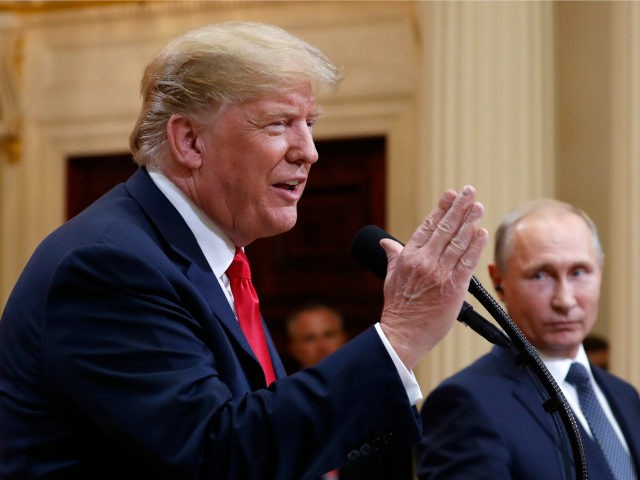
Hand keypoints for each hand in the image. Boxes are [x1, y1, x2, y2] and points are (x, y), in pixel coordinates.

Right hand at [379, 186, 487, 369]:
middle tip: (469, 192)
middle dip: (459, 208)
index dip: (441, 208)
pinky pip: (467, 262)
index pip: (427, 226)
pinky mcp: (454, 288)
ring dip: (470, 222)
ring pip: (458, 242)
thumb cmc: (398, 307)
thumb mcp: (389, 277)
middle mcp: (424, 261)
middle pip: (445, 229)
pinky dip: (475, 246)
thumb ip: (392, 256)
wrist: (404, 334)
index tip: (450, 195)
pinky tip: (481, 232)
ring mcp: (440, 274)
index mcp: (408, 256)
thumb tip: (385, 243)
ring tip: (478, 207)